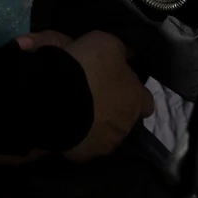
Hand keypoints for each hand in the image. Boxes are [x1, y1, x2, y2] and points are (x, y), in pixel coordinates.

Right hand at [24, 28, 151, 161]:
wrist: (51, 97)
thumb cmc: (85, 68)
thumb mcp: (104, 42)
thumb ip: (118, 50)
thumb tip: (125, 54)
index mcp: (137, 99)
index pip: (146, 99)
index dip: (131, 91)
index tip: (114, 83)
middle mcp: (126, 125)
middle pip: (123, 117)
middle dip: (109, 108)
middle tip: (88, 95)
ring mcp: (105, 143)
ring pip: (103, 132)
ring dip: (92, 122)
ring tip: (71, 110)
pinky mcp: (82, 155)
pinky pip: (80, 143)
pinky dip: (74, 135)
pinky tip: (60, 123)